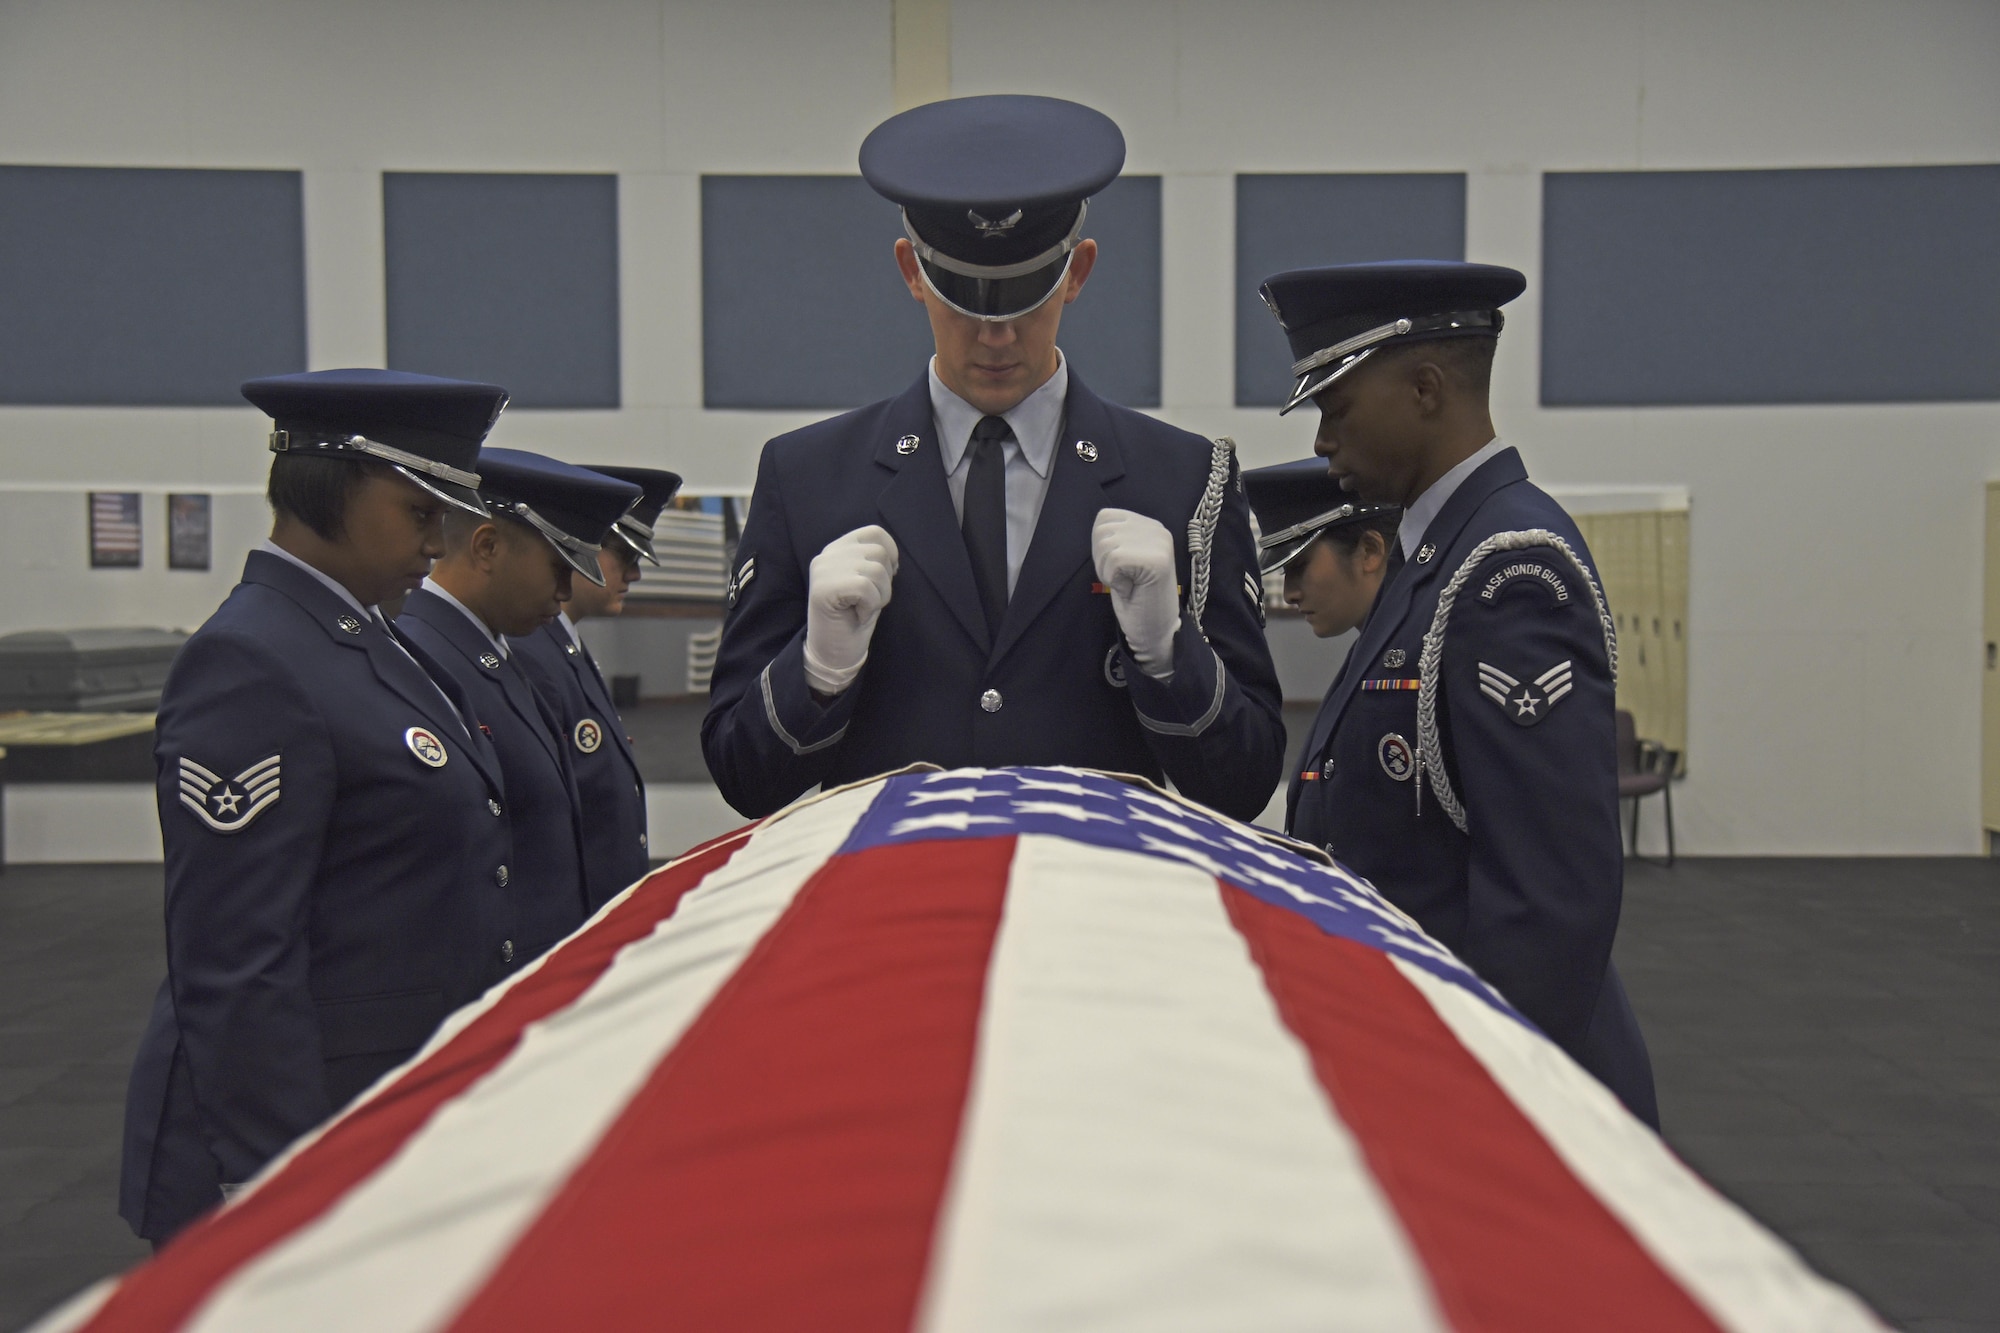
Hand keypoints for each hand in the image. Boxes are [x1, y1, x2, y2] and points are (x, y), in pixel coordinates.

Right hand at [803, 525, 898, 695]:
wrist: (834, 652)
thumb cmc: (854, 618)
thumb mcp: (867, 582)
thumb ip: (874, 562)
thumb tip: (892, 556)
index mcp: (837, 549)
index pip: (875, 533)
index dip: (891, 552)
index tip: (888, 577)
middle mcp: (827, 555)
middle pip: (879, 552)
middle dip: (886, 581)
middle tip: (870, 600)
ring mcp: (823, 570)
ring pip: (876, 570)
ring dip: (879, 595)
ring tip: (863, 608)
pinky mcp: (824, 588)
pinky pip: (866, 587)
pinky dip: (870, 605)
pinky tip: (858, 615)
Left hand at [1092, 508, 1178, 680]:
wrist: (1156, 630)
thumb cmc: (1137, 597)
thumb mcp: (1126, 558)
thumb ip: (1117, 538)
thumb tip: (1099, 525)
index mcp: (1150, 526)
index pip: (1104, 517)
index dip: (1099, 545)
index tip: (1118, 566)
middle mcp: (1157, 529)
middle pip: (1101, 530)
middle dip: (1101, 559)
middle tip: (1122, 578)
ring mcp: (1159, 543)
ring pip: (1105, 545)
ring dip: (1107, 570)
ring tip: (1127, 583)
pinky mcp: (1155, 559)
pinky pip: (1113, 561)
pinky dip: (1113, 579)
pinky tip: (1130, 588)